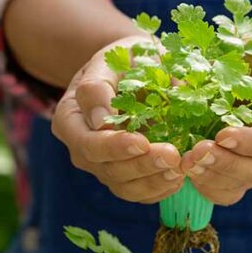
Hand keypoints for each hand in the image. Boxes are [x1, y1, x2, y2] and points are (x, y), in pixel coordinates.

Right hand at [51, 36, 184, 203]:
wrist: (138, 71)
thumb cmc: (125, 59)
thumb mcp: (111, 59)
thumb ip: (99, 85)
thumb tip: (101, 119)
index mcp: (70, 118)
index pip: (87, 142)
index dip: (113, 147)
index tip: (142, 141)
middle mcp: (82, 149)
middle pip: (106, 169)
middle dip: (141, 165)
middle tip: (173, 156)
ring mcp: (103, 166)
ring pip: (124, 187)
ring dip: (154, 181)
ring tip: (181, 167)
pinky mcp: (125, 178)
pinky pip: (140, 193)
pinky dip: (161, 188)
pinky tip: (180, 176)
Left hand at [180, 44, 251, 205]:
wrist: (246, 68)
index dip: (249, 142)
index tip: (222, 134)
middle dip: (224, 162)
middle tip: (196, 152)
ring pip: (239, 183)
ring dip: (210, 175)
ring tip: (187, 162)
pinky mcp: (240, 176)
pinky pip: (225, 192)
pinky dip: (206, 185)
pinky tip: (188, 173)